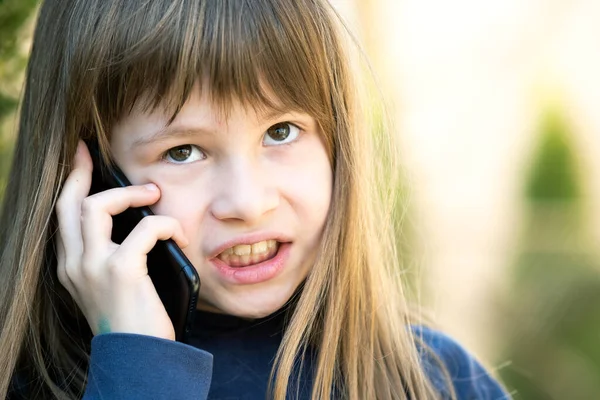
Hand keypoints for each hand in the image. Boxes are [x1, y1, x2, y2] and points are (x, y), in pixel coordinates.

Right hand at [55, 140, 188, 339]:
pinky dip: (164, 224)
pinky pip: (144, 229)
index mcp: (71, 267)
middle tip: (96, 153)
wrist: (137, 360)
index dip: (70, 183)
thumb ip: (113, 257)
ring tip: (153, 195)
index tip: (80, 159)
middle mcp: (74, 265)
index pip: (62, 216)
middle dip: (81, 173)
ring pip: (96, 206)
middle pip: (68, 203)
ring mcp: (93, 268)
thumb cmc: (133, 322)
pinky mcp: (120, 272)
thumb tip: (137, 223)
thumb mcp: (112, 287)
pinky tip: (177, 234)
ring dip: (129, 194)